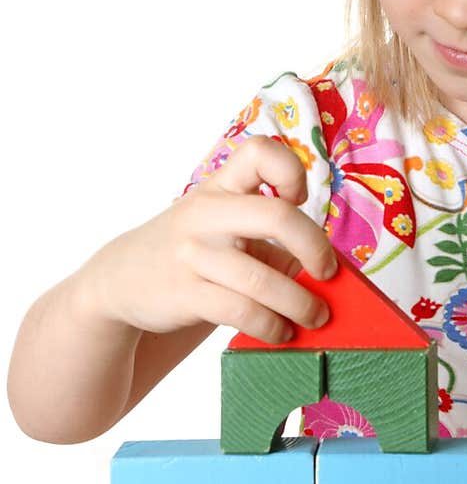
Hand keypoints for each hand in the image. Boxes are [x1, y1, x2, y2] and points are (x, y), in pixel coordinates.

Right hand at [82, 135, 336, 342]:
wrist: (121, 281)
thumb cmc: (192, 251)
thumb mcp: (221, 225)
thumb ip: (268, 236)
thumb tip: (324, 270)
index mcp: (221, 187)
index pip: (260, 152)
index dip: (291, 172)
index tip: (298, 200)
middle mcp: (207, 213)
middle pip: (277, 216)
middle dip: (314, 247)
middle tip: (327, 272)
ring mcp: (193, 252)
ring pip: (262, 278)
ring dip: (299, 303)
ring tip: (314, 316)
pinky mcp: (185, 293)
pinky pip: (241, 311)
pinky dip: (270, 325)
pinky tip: (279, 332)